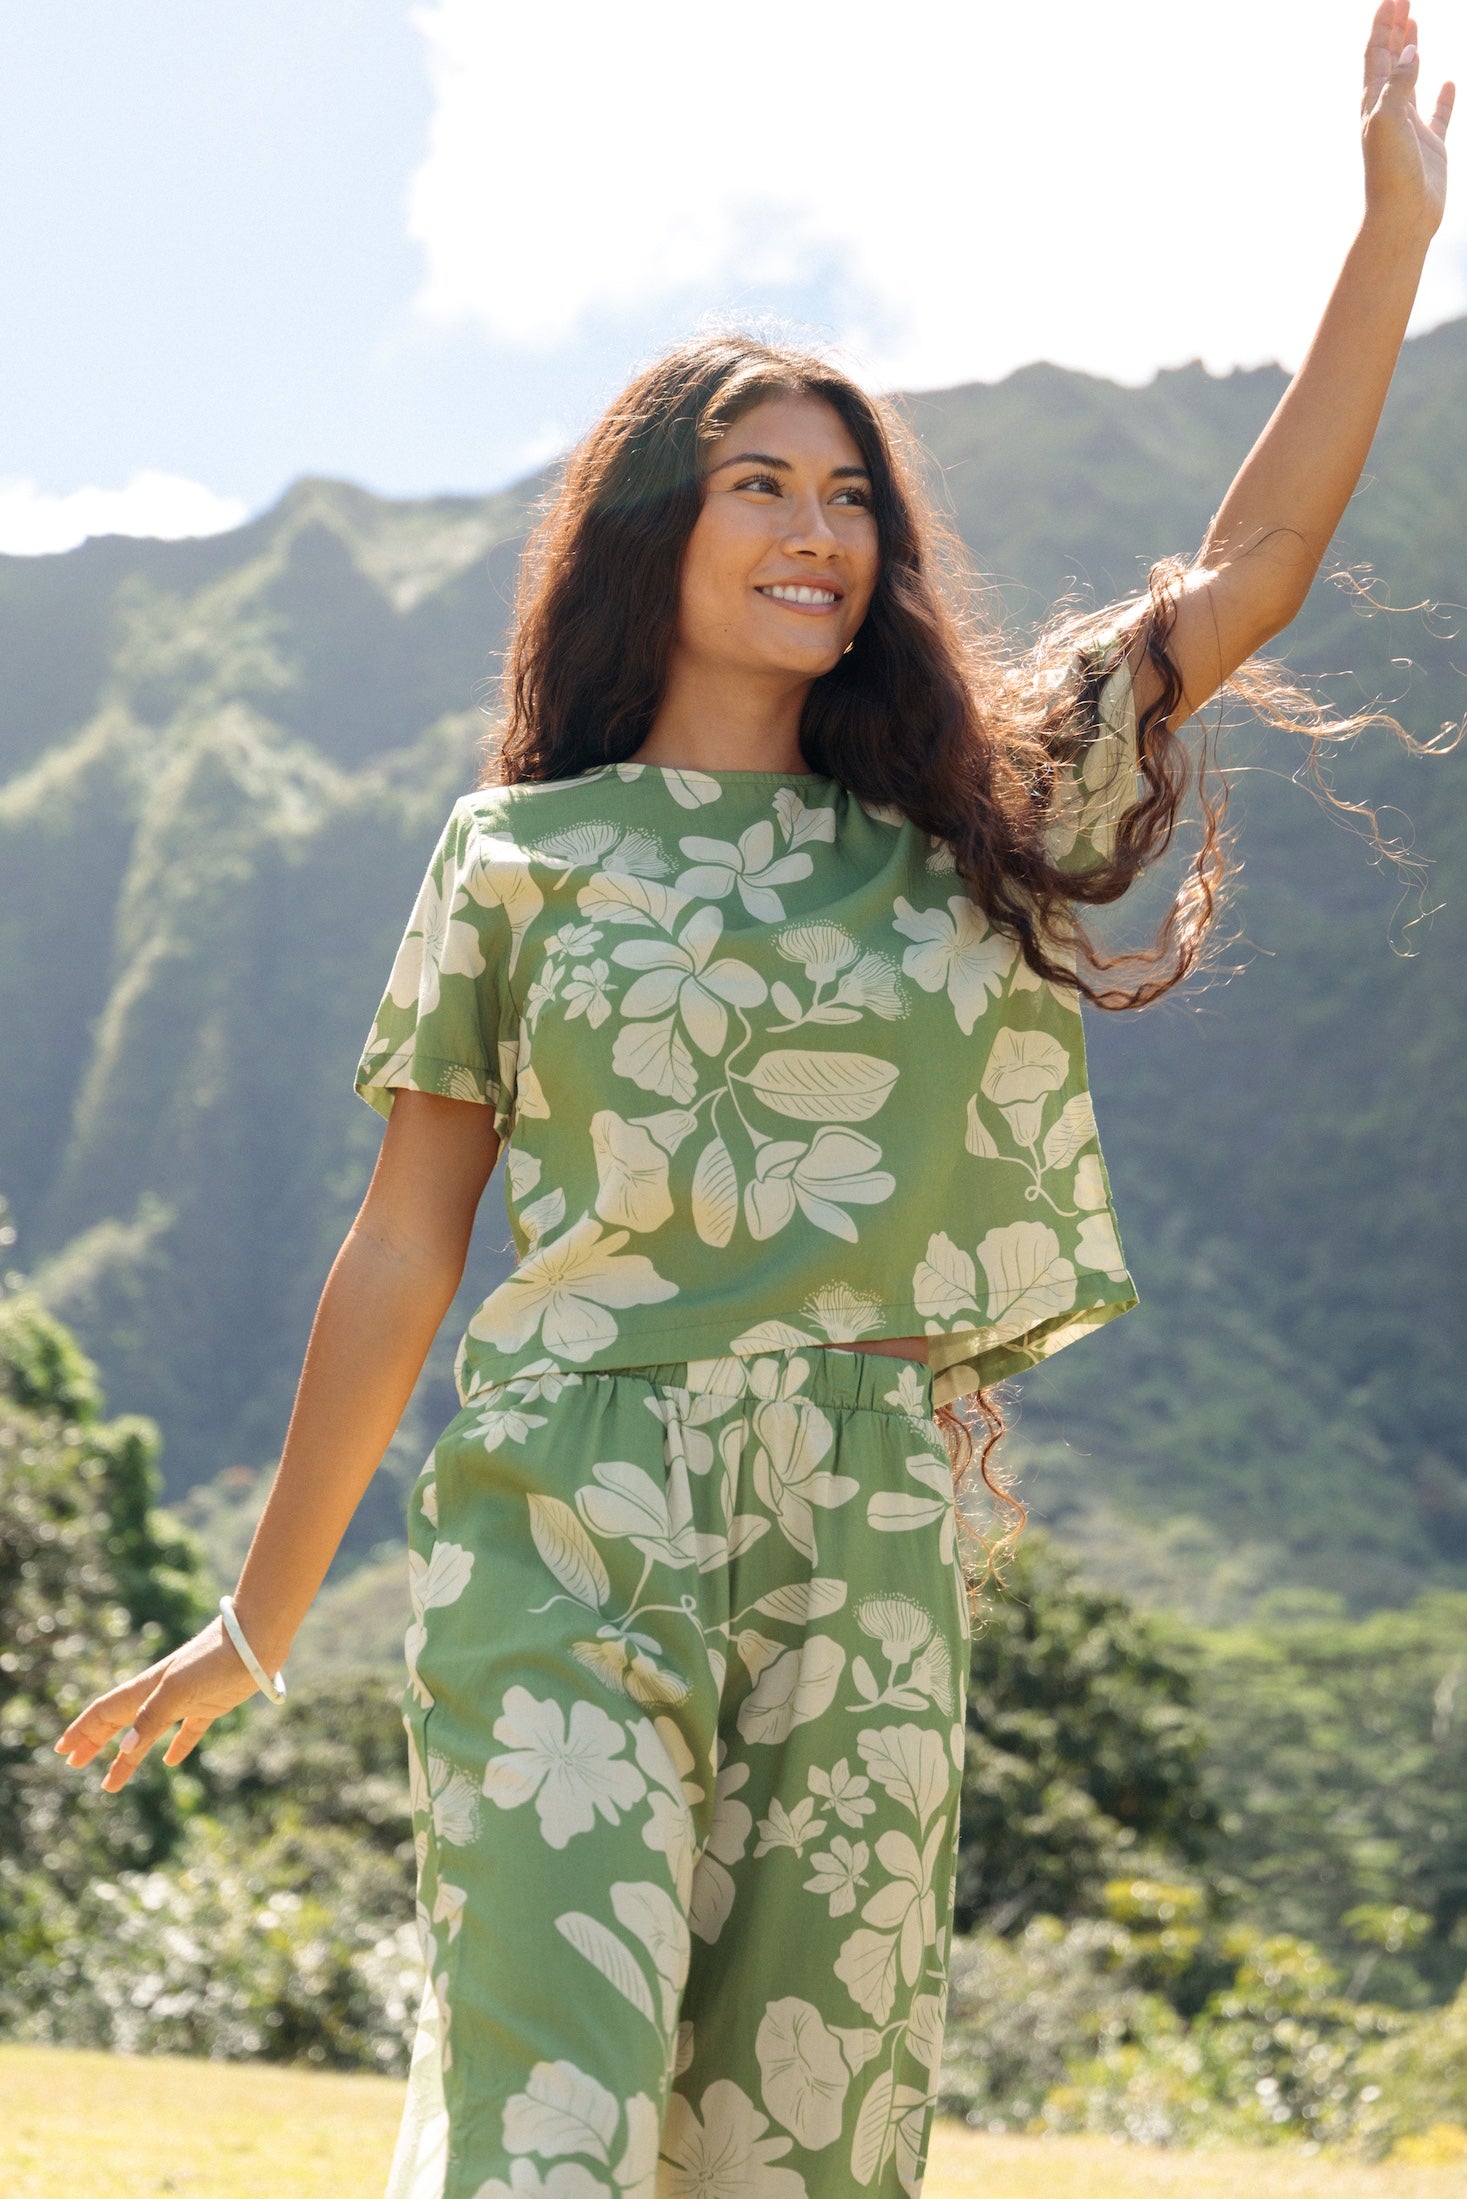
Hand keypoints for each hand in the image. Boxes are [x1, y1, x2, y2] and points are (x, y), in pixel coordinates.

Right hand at [53, 1613, 264, 1793]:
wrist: (256, 1637)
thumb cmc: (216, 1658)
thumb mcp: (180, 1689)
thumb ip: (153, 1717)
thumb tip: (126, 1749)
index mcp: (147, 1688)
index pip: (105, 1712)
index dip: (83, 1731)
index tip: (63, 1751)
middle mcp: (161, 1694)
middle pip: (120, 1722)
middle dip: (95, 1743)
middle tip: (74, 1764)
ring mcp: (186, 1699)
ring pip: (148, 1732)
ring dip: (128, 1756)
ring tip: (111, 1781)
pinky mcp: (211, 1704)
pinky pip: (188, 1731)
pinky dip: (177, 1747)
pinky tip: (172, 1761)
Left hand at [1362, 1, 1453, 236]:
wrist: (1400, 218)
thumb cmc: (1389, 172)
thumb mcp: (1388, 119)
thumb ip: (1398, 82)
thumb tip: (1409, 50)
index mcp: (1373, 104)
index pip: (1376, 54)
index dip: (1384, 24)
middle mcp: (1388, 112)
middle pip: (1390, 61)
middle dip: (1395, 29)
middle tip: (1402, 0)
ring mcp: (1409, 128)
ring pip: (1409, 80)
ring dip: (1410, 53)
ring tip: (1414, 28)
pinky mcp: (1430, 146)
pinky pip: (1437, 113)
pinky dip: (1441, 96)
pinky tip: (1446, 83)